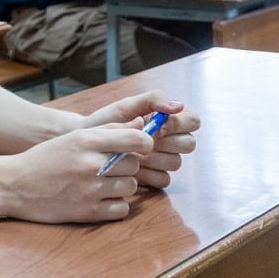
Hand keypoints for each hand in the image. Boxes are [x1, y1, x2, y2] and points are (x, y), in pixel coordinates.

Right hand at [0, 124, 148, 222]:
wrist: (15, 185)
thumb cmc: (45, 158)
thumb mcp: (73, 138)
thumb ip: (107, 131)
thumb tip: (141, 125)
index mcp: (85, 140)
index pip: (134, 139)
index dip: (145, 142)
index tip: (143, 146)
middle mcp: (89, 164)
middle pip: (134, 165)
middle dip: (127, 166)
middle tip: (112, 167)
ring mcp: (89, 190)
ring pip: (130, 187)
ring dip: (122, 186)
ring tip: (104, 183)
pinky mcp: (87, 213)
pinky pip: (122, 209)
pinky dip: (116, 205)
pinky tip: (102, 199)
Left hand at [80, 91, 200, 188]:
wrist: (86, 144)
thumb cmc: (107, 122)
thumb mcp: (128, 105)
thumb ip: (153, 99)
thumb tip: (179, 105)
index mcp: (168, 121)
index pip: (192, 121)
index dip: (179, 124)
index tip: (157, 125)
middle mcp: (170, 141)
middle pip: (188, 144)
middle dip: (167, 142)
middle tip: (145, 140)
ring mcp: (163, 160)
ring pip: (176, 162)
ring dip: (154, 158)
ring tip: (132, 153)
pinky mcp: (153, 177)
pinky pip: (163, 179)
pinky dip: (148, 174)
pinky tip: (132, 167)